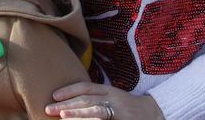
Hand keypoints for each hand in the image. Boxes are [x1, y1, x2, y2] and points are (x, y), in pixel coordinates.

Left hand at [46, 82, 163, 119]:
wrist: (155, 113)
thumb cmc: (129, 108)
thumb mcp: (113, 100)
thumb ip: (97, 100)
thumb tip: (72, 104)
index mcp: (108, 90)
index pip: (86, 87)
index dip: (69, 90)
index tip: (54, 95)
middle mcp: (113, 97)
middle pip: (87, 98)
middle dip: (67, 103)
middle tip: (49, 108)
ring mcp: (119, 109)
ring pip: (95, 110)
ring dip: (77, 113)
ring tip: (62, 116)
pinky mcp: (122, 119)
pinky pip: (104, 119)